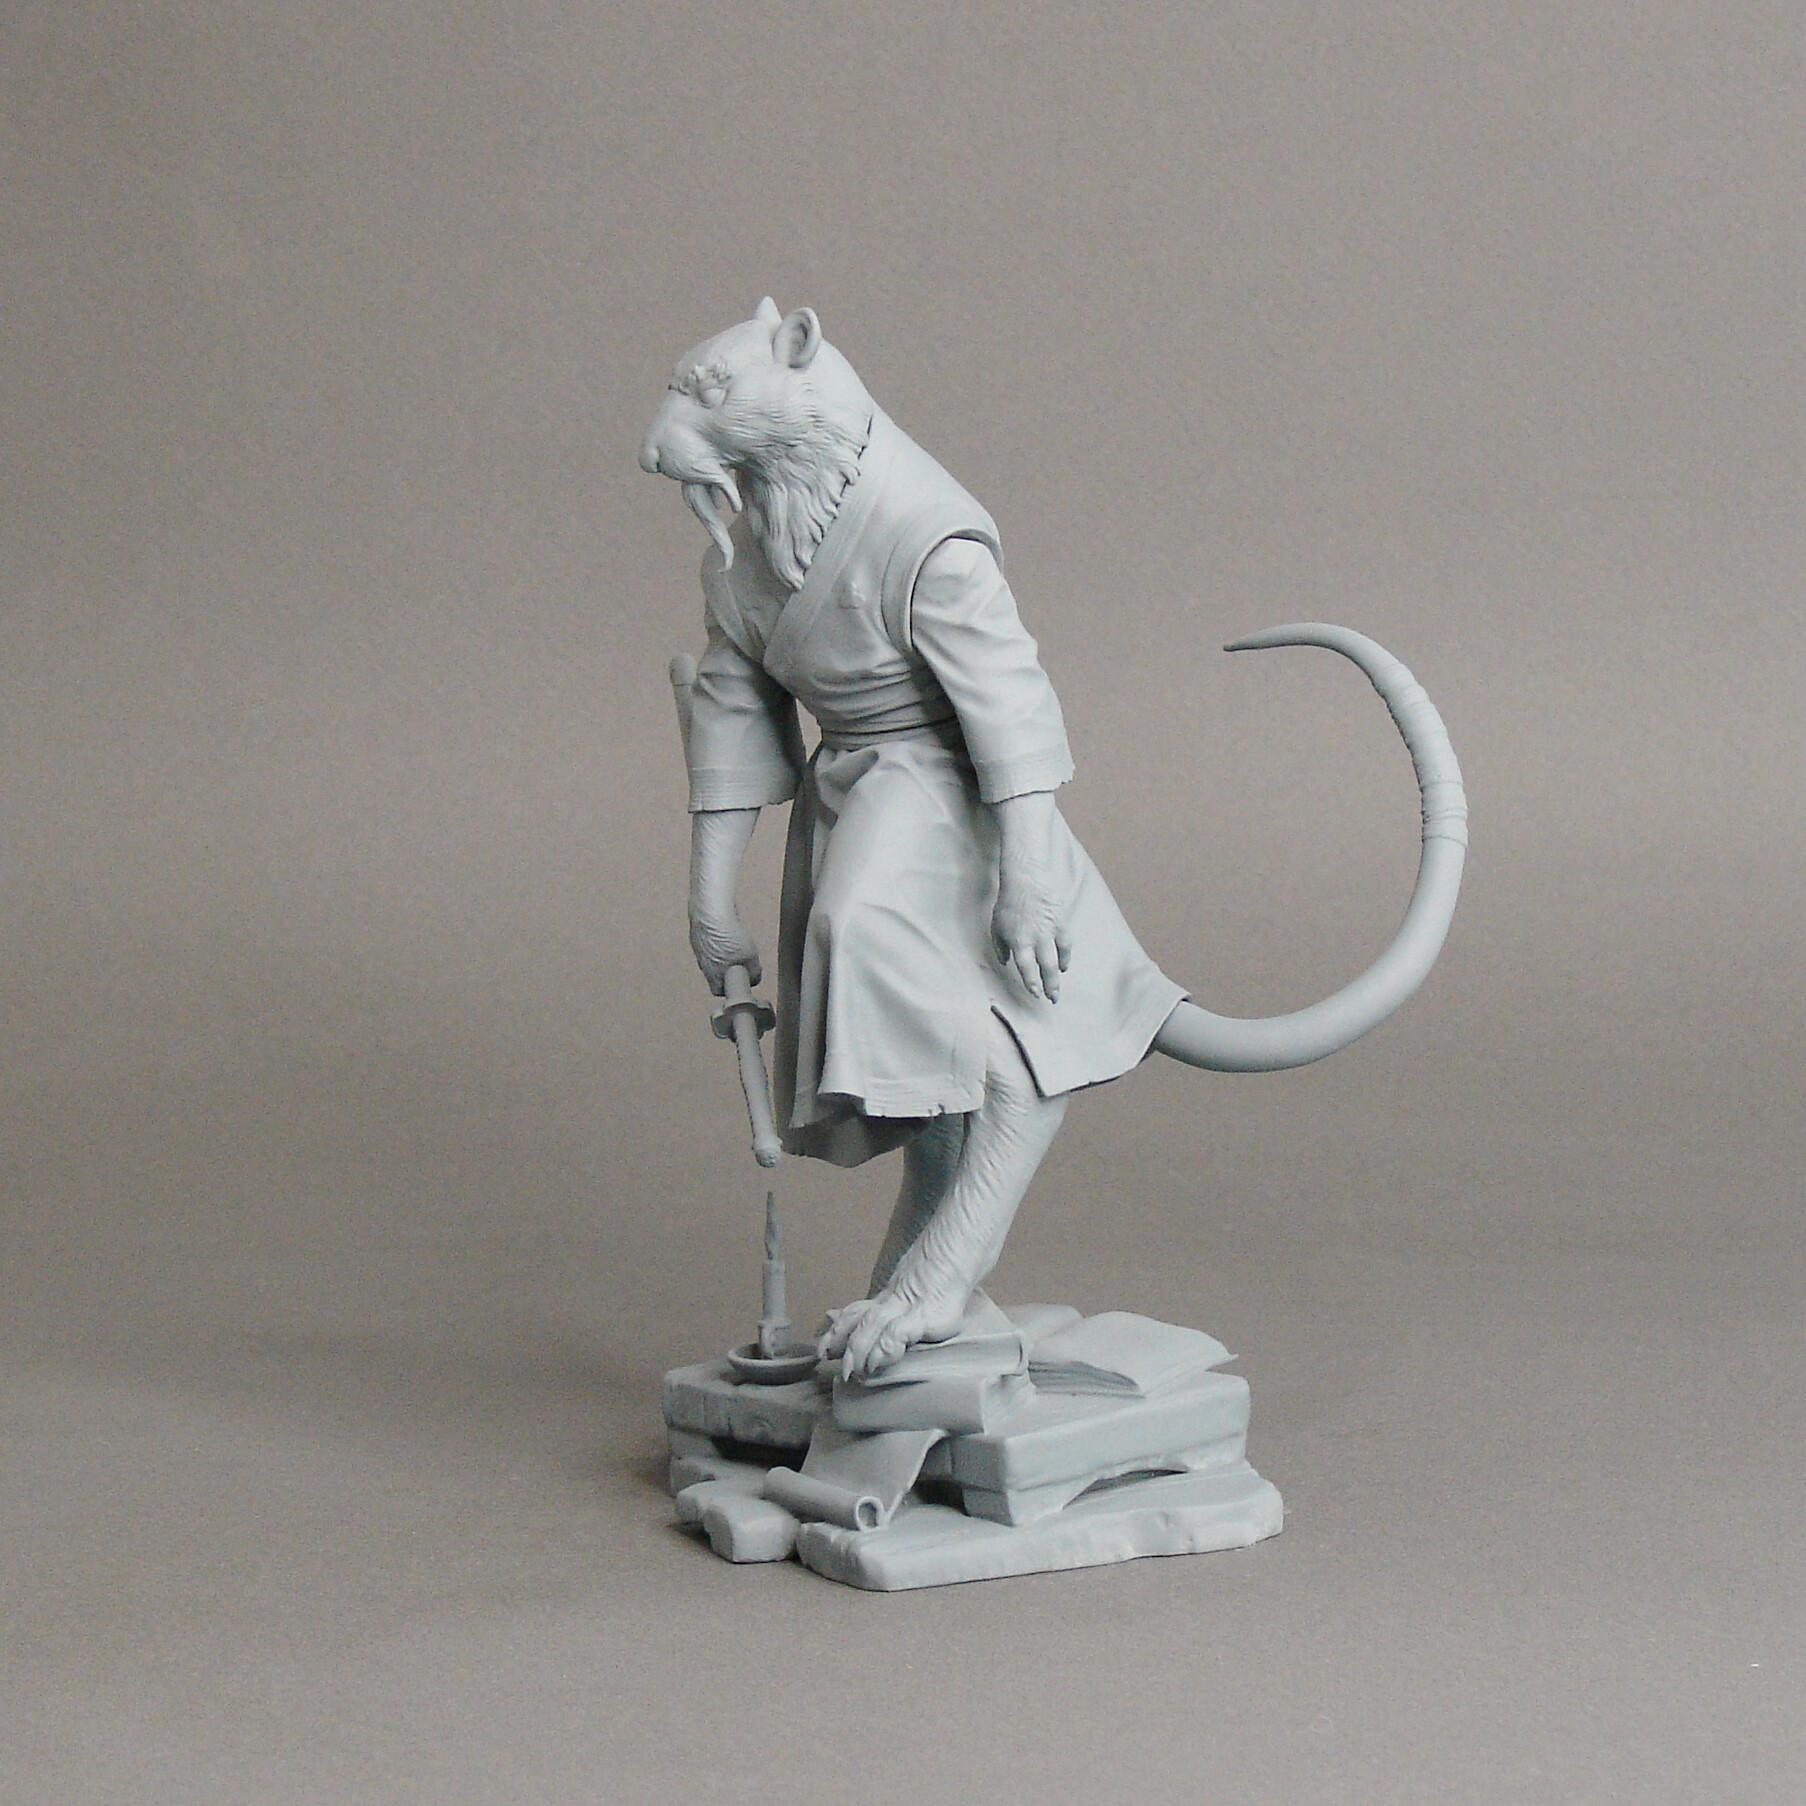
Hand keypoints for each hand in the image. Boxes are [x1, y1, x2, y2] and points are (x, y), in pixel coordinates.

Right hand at [688, 906, 760, 995]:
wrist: (711, 912)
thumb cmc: (726, 936)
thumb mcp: (749, 959)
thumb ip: (753, 973)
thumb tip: (754, 979)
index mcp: (712, 974)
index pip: (719, 990)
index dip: (731, 988)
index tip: (741, 981)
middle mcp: (703, 963)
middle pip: (717, 974)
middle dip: (730, 970)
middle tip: (742, 961)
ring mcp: (700, 949)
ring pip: (714, 958)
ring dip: (726, 954)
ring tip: (736, 944)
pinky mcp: (700, 935)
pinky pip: (712, 943)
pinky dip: (722, 940)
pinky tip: (730, 933)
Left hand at [991, 866, 1070, 1001]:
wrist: (1025, 879)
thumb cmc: (1008, 903)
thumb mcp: (996, 926)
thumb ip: (999, 947)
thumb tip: (1006, 963)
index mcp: (1018, 940)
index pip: (1026, 968)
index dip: (1031, 983)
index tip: (1035, 994)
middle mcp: (1035, 938)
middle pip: (1045, 968)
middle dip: (1049, 986)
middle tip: (1052, 999)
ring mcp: (1050, 931)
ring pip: (1058, 959)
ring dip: (1058, 977)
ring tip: (1057, 989)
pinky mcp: (1060, 923)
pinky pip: (1066, 945)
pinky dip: (1066, 957)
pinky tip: (1063, 966)